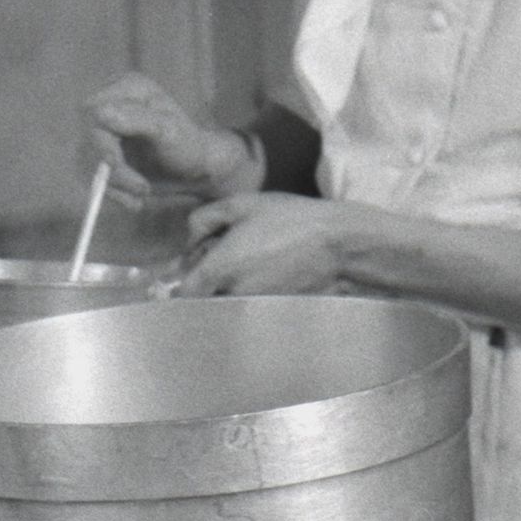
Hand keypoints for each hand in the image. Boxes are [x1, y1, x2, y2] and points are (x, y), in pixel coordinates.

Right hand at [84, 70, 261, 201]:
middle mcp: (109, 103)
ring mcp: (102, 130)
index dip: (103, 145)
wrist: (195, 169)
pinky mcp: (99, 154)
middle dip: (114, 173)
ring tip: (143, 196)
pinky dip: (113, 193)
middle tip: (142, 191)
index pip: (94, 115)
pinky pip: (92, 176)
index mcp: (126, 88)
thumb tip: (99, 112)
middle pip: (87, 142)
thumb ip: (136, 120)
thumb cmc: (188, 145)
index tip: (119, 167)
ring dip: (115, 188)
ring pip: (87, 164)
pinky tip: (134, 198)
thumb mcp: (168, 131)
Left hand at [170, 190, 352, 299]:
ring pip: (225, 309)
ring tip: (246, 271)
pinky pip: (247, 314)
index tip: (189, 273)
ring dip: (225, 295)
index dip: (182, 285)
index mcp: (218, 270)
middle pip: (203, 304)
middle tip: (217, 268)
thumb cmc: (289, 219)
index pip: (183, 295)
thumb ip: (203, 220)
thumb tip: (188, 241)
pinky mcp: (271, 316)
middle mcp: (231, 297)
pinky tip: (263, 280)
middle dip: (204, 289)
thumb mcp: (241, 205)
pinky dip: (247, 301)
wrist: (338, 245)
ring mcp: (252, 310)